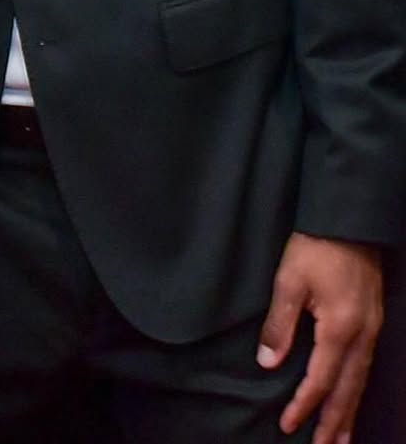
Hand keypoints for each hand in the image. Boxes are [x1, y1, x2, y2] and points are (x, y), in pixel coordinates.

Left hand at [258, 231, 382, 443]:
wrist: (348, 220)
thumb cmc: (315, 247)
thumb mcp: (289, 281)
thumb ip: (279, 325)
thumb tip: (268, 364)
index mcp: (340, 329)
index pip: (321, 379)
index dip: (304, 405)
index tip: (288, 425)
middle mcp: (363, 336)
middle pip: (349, 390)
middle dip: (335, 422)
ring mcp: (373, 329)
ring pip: (362, 381)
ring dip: (350, 411)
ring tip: (342, 438)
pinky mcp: (373, 320)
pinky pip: (367, 365)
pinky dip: (357, 388)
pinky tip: (351, 396)